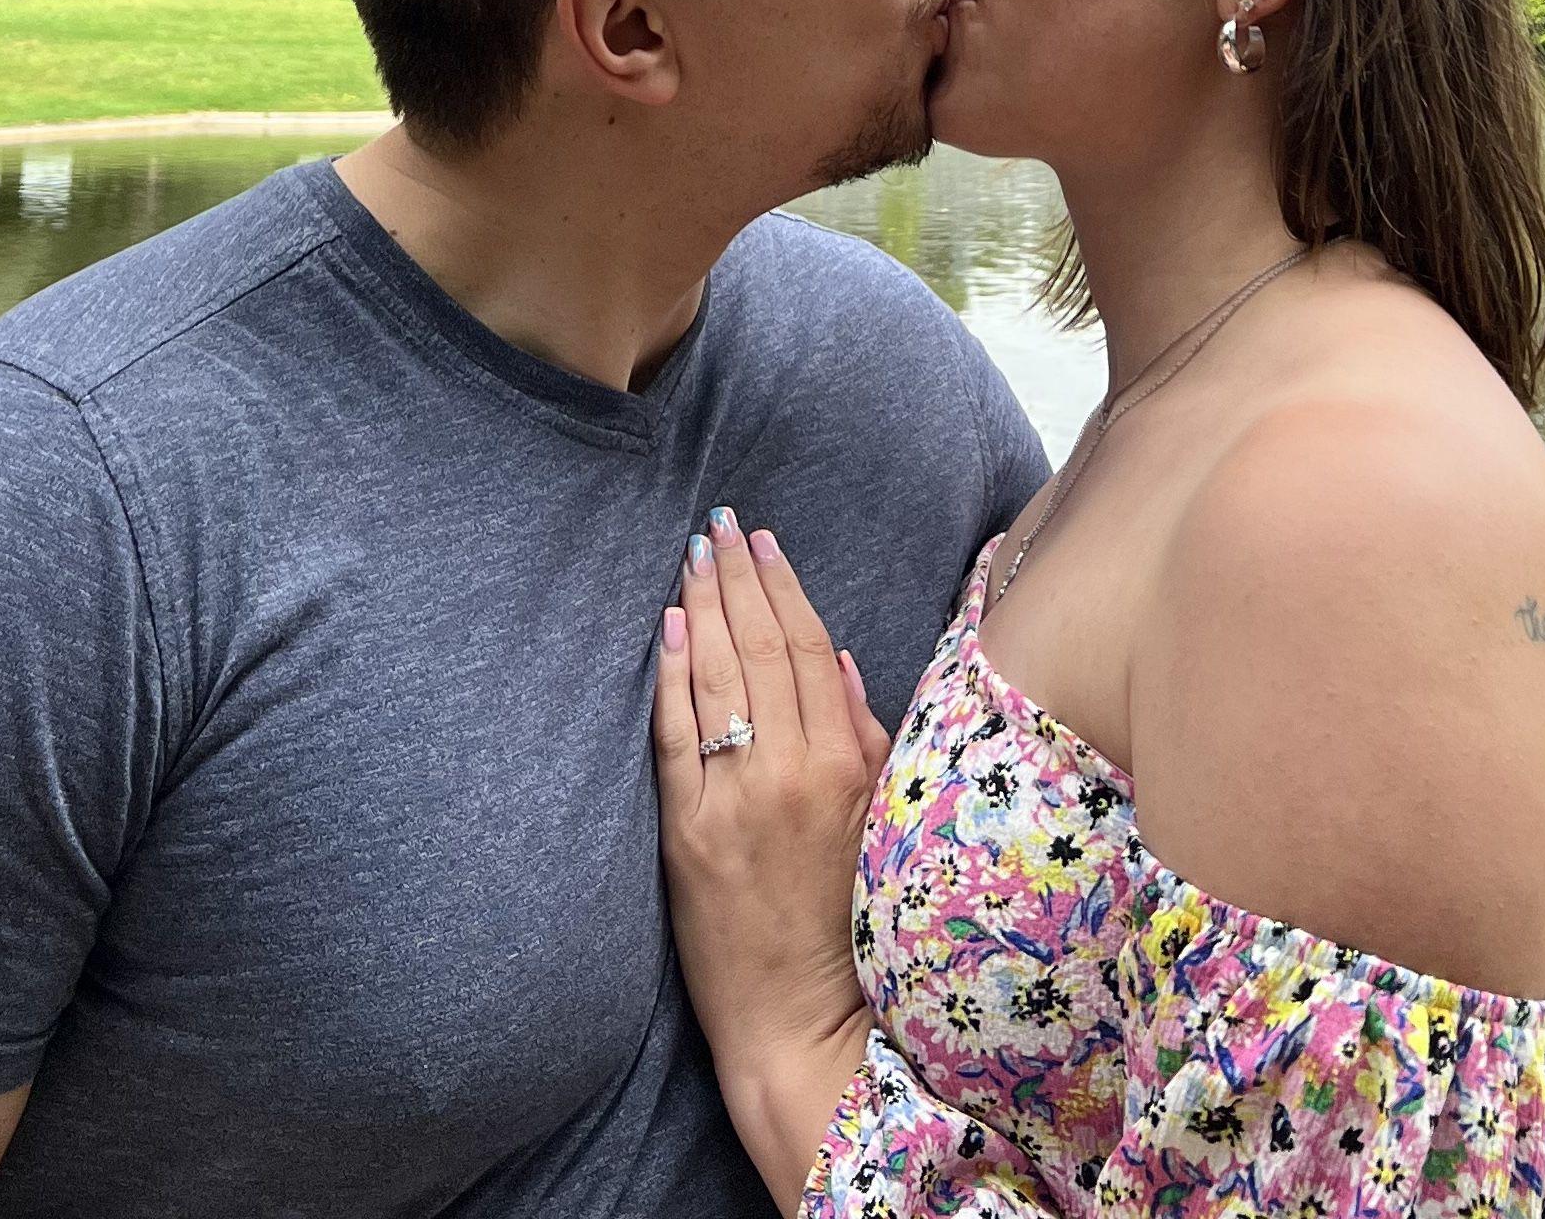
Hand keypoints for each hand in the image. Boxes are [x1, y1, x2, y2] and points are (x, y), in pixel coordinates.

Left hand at [652, 507, 891, 1211]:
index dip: (783, 588)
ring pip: (712, 678)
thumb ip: (864, 737)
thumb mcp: (880, 821)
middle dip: (736, 578)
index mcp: (844, 766)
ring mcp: (731, 801)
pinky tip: (663, 626)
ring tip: (691, 555)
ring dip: (699, 606)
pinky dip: (668, 675)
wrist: (798, 1019)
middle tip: (720, 524)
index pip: (806, 650)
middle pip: (756, 649)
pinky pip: (674, 735)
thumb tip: (836, 658)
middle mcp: (788, 772)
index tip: (765, 540)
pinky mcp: (685, 833)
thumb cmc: (849, 922)